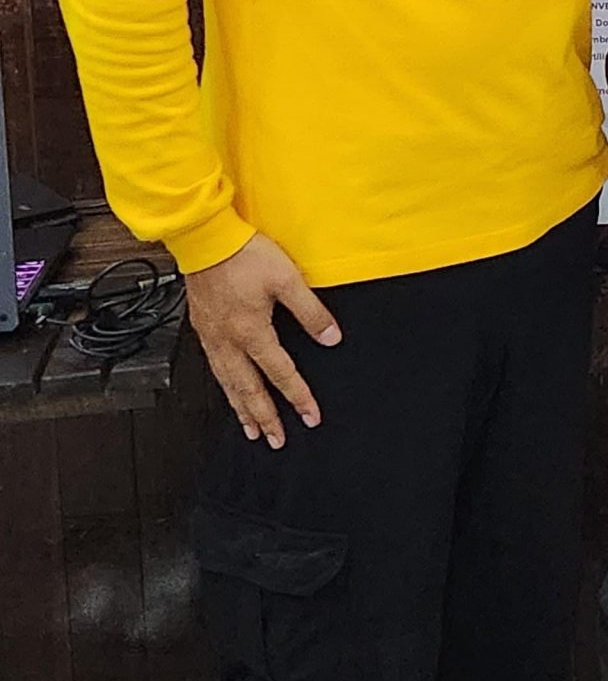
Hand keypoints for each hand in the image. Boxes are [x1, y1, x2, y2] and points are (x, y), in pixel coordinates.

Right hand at [186, 233, 340, 448]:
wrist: (206, 241)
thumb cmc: (245, 256)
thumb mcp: (288, 280)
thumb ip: (311, 311)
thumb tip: (331, 337)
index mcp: (251, 332)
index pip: (280, 374)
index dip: (297, 397)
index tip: (310, 417)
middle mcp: (228, 341)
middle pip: (248, 389)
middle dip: (264, 417)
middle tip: (275, 440)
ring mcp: (212, 337)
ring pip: (227, 384)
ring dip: (241, 408)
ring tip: (251, 429)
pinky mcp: (202, 328)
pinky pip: (214, 369)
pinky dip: (224, 388)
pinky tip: (228, 390)